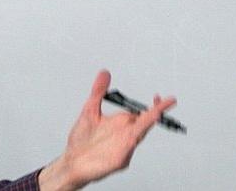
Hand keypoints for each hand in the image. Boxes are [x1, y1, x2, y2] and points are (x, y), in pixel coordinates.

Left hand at [38, 70, 176, 190]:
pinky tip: (131, 137)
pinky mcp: (119, 159)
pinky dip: (132, 142)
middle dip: (154, 112)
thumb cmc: (82, 140)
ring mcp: (124, 148)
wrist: (73, 161)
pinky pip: (128, 150)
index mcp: (121, 124)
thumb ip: (98, 92)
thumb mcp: (90, 110)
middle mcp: (125, 135)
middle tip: (163, 101)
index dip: (154, 106)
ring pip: (139, 134)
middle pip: (144, 122)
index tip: (161, 97)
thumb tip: (104, 73)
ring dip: (146, 125)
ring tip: (154, 114)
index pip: (142, 114)